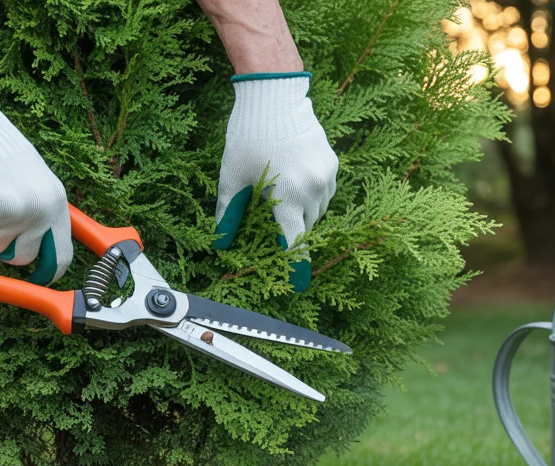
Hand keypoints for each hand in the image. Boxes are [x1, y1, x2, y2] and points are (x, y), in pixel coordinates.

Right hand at [0, 92, 72, 284]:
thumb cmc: (2, 155)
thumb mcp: (37, 183)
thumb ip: (42, 214)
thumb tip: (41, 251)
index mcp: (55, 205)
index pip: (62, 256)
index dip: (49, 273)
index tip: (39, 280)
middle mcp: (39, 212)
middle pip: (21, 257)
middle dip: (3, 246)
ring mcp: (13, 214)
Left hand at [214, 73, 337, 291]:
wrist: (274, 95)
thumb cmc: (249, 135)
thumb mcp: (232, 177)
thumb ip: (228, 213)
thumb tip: (221, 242)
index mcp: (288, 198)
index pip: (294, 243)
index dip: (293, 264)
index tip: (296, 283)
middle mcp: (314, 190)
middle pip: (306, 227)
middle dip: (291, 229)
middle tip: (272, 221)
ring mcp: (327, 176)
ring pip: (319, 210)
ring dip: (303, 212)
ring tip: (282, 196)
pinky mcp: (333, 163)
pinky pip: (326, 191)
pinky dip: (312, 194)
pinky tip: (295, 180)